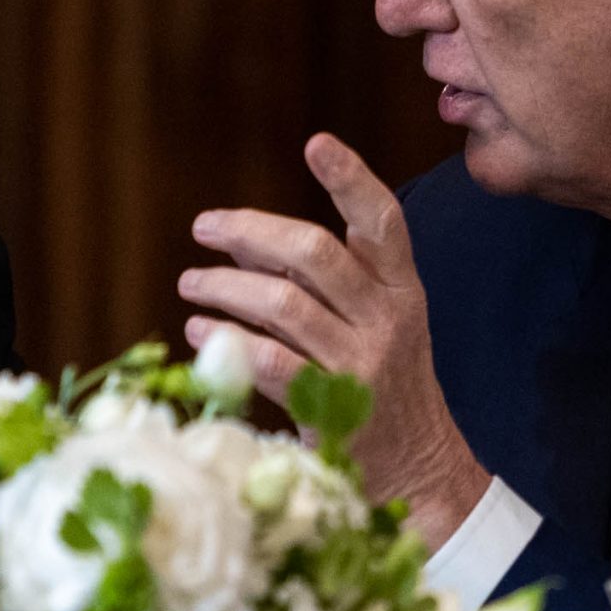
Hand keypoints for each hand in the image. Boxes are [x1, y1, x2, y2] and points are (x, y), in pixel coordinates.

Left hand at [181, 133, 489, 547]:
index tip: (317, 144)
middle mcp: (386, 318)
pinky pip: (269, 362)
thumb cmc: (383, 382)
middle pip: (314, 253)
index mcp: (401, 289)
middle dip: (250, 232)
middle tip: (205, 226)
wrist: (420, 466)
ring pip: (282, 304)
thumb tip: (244, 241)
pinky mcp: (333, 408)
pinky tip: (200, 332)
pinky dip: (227, 341)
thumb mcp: (372, 321)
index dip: (351, 179)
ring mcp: (360, 364)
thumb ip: (317, 280)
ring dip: (224, 287)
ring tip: (189, 283)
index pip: (383, 222)